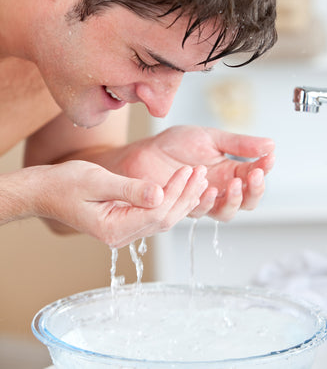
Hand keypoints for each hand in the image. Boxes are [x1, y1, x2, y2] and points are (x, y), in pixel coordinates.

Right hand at [6, 160, 207, 246]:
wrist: (45, 191)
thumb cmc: (65, 183)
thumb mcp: (97, 181)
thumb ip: (129, 189)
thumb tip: (160, 195)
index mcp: (113, 228)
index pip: (157, 212)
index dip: (177, 192)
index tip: (190, 170)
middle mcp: (120, 235)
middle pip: (164, 219)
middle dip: (186, 196)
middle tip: (203, 173)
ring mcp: (122, 231)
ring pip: (161, 218)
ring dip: (182, 199)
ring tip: (199, 179)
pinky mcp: (123, 223)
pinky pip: (152, 215)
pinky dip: (170, 201)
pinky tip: (181, 189)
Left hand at [107, 126, 274, 220]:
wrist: (145, 151)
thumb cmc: (176, 144)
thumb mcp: (211, 137)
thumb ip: (239, 144)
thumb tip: (271, 145)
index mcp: (230, 170)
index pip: (255, 176)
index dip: (265, 169)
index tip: (269, 158)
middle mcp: (220, 188)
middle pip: (247, 201)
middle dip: (255, 190)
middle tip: (254, 175)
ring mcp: (203, 200)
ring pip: (227, 212)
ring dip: (233, 200)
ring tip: (233, 183)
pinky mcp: (185, 207)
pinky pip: (200, 211)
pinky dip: (207, 202)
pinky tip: (208, 189)